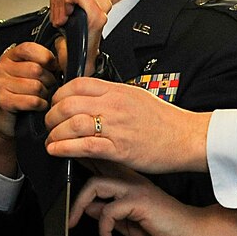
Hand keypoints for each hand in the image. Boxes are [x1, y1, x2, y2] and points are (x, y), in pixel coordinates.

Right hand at [0, 40, 59, 177]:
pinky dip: (40, 105)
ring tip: (41, 98)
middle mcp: (1, 67)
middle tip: (47, 88)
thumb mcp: (36, 75)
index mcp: (10, 56)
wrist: (12, 124)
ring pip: (35, 85)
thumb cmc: (26, 98)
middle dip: (48, 81)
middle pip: (36, 69)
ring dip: (44, 95)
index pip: (30, 48)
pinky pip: (32, 100)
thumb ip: (45, 63)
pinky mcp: (2, 100)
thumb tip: (65, 57)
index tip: (52, 68)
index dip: (46, 59)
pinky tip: (37, 106)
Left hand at [45, 78, 210, 174]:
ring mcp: (116, 127)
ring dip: (54, 135)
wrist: (187, 138)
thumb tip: (91, 100)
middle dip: (51, 117)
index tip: (55, 106)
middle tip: (49, 126)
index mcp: (117, 90)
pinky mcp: (119, 148)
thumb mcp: (136, 98)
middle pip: (68, 104)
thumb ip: (112, 97)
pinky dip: (64, 148)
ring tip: (51, 142)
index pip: (76, 84)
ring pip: (71, 124)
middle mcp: (114, 105)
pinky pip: (83, 146)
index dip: (58, 96)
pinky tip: (57, 151)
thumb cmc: (165, 121)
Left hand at [47, 0, 112, 71]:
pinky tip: (66, 18)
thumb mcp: (64, 5)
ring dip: (59, 5)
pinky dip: (65, 5)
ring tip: (62, 19)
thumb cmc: (72, 37)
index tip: (60, 8)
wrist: (76, 59)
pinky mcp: (98, 15)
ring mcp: (103, 6)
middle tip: (60, 16)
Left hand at [70, 172, 216, 235]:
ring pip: (95, 185)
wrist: (193, 233)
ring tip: (76, 226)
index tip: (63, 180)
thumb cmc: (165, 228)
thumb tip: (87, 208)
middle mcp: (130, 180)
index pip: (98, 166)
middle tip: (67, 220)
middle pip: (90, 171)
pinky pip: (109, 211)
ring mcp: (135, 188)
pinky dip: (103, 230)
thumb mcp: (127, 222)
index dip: (79, 168)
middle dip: (72, 195)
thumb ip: (108, 213)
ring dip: (79, 207)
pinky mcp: (139, 201)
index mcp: (127, 182)